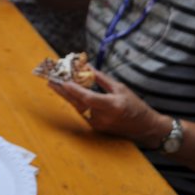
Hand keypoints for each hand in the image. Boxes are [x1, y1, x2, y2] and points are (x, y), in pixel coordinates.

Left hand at [48, 68, 168, 145]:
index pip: (89, 98)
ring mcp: (98, 124)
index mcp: (113, 106)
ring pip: (78, 106)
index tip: (63, 82)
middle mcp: (103, 117)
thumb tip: (86, 67)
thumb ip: (101, 79)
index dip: (75, 90)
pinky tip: (66, 90)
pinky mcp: (95, 127)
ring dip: (66, 94)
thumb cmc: (135, 105)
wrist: (145, 128)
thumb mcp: (120, 88)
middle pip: (78, 103)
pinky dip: (75, 99)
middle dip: (62, 90)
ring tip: (54, 82)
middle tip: (49, 79)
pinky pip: (82, 110)